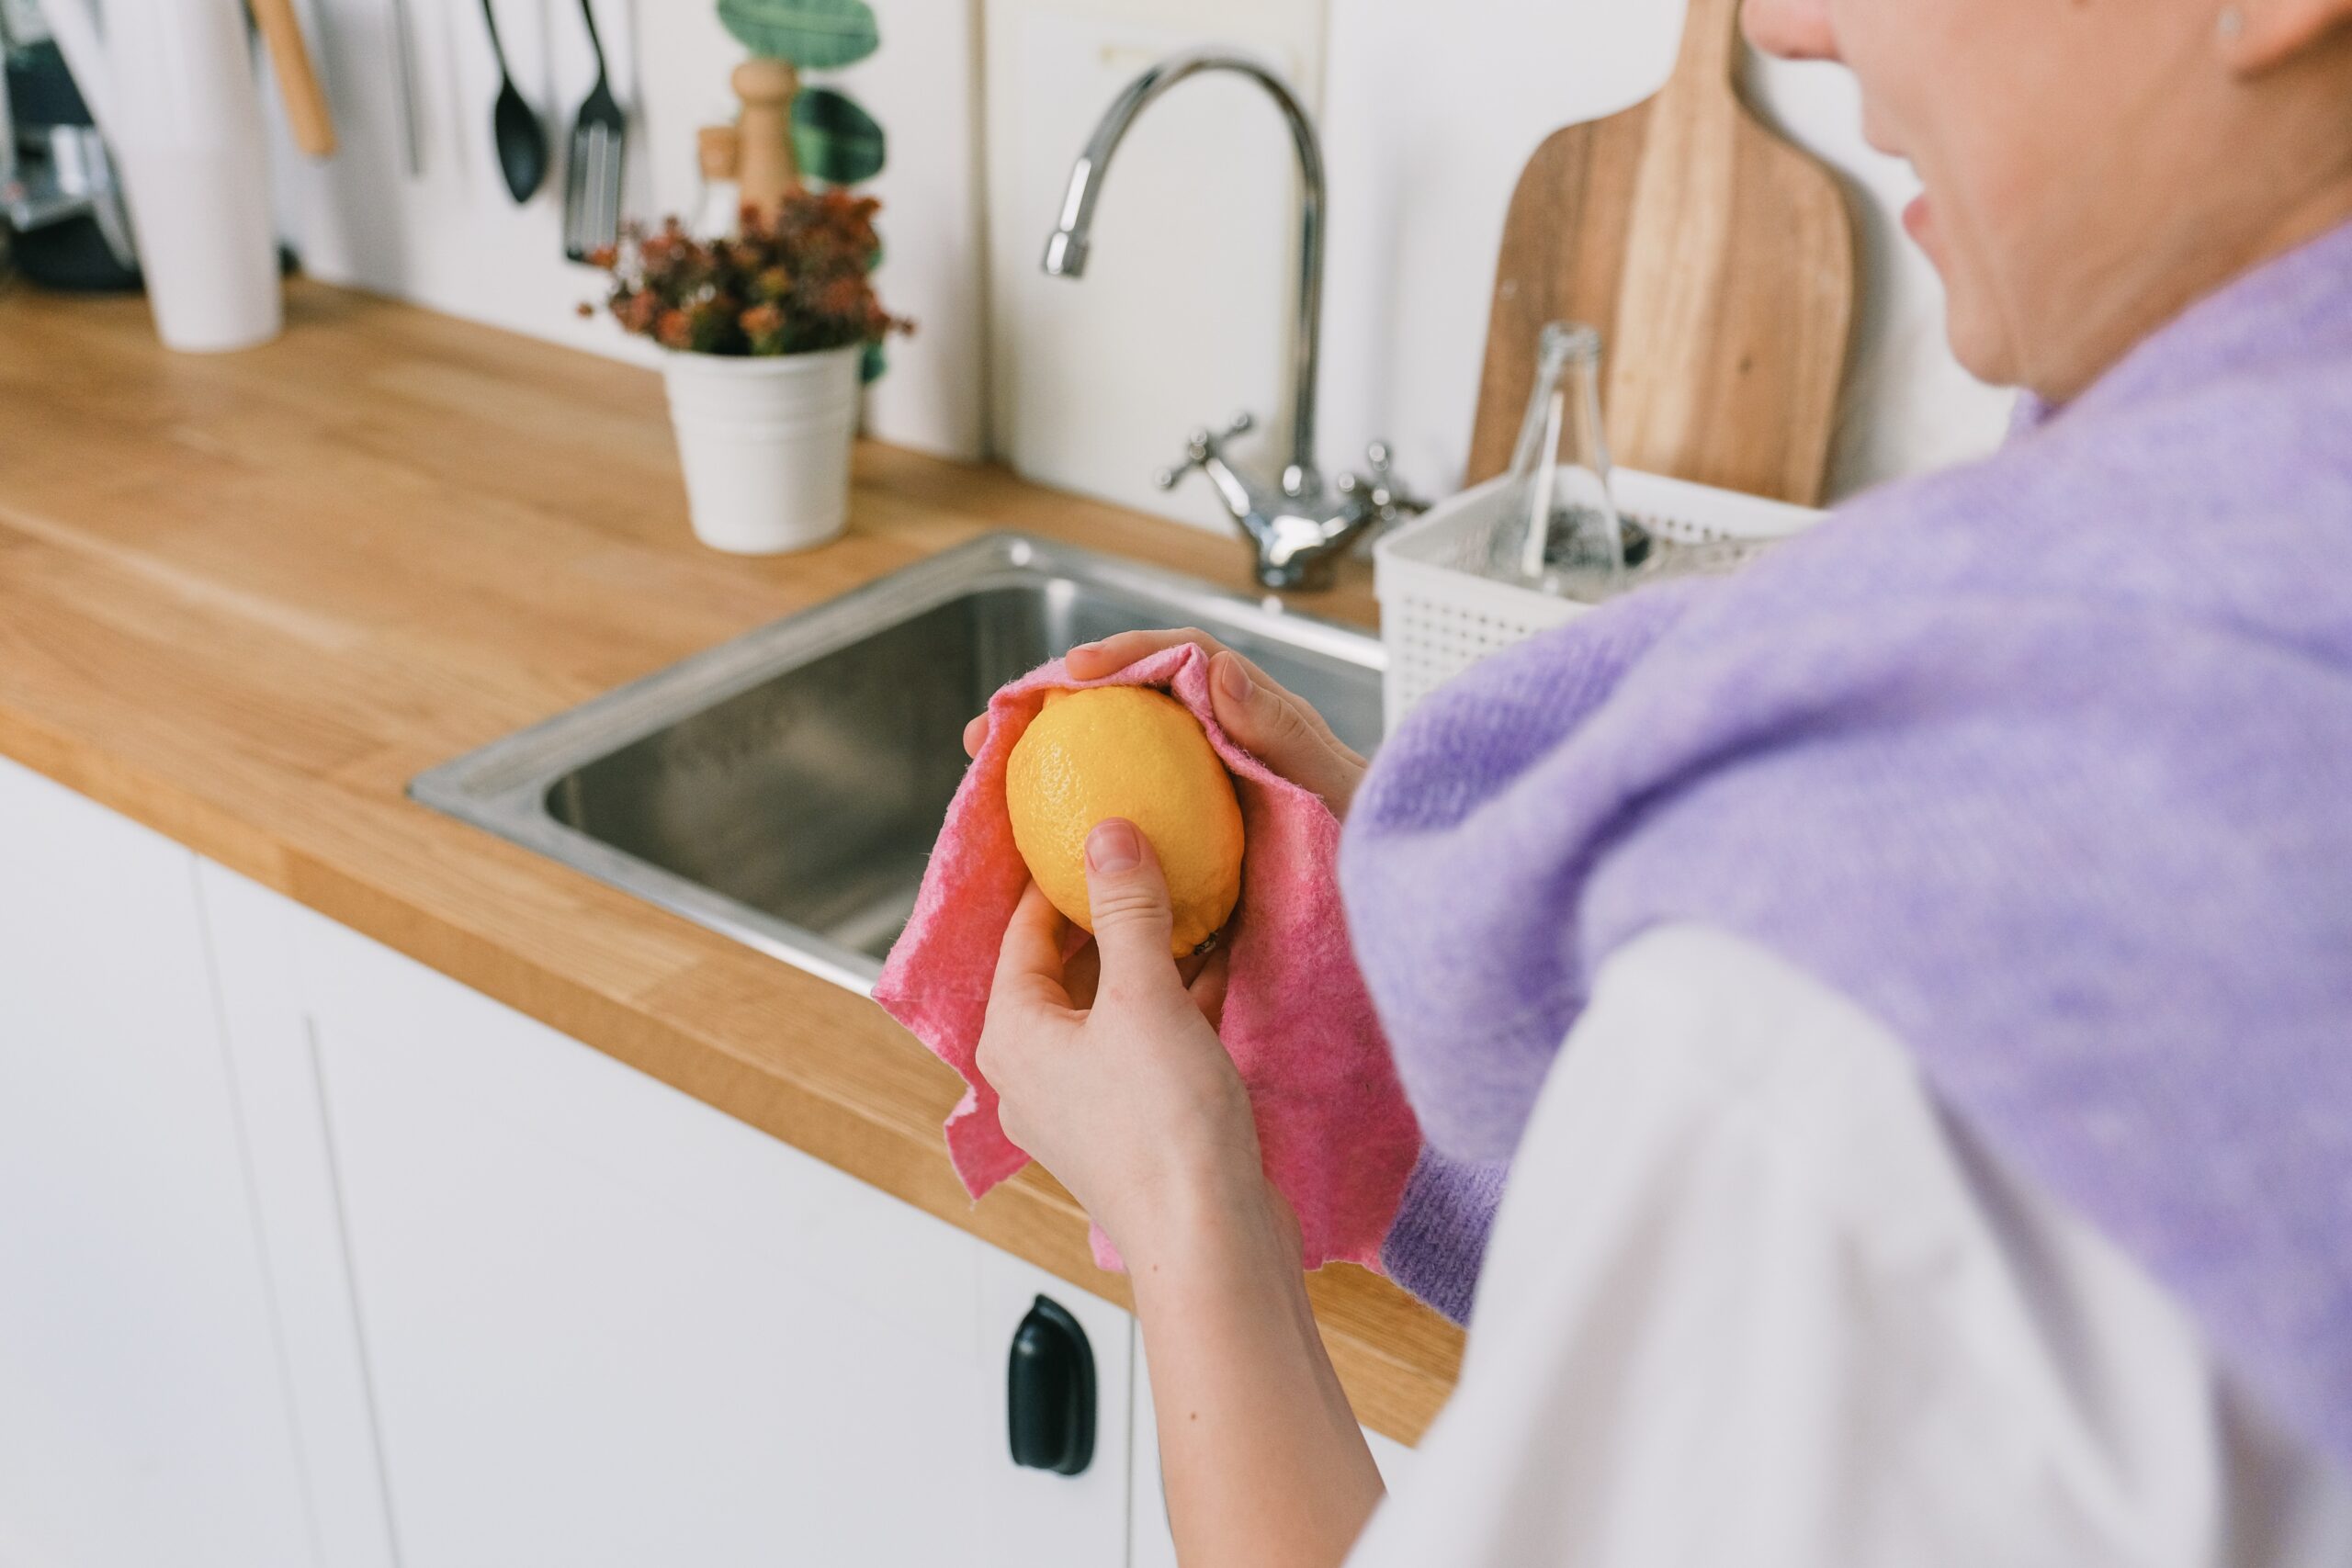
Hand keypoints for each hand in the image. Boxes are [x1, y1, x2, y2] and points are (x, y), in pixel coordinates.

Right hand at [964, 629, 1368, 820]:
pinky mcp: (1186, 840)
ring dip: (1046, 756)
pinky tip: (1026, 844)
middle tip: (994, 724)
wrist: (1394, 908)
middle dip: (1053, 703)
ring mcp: (1200, 792)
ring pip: (1110, 756)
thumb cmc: (1380, 848)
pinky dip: (1067, 817)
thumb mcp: (1345, 792)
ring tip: (988, 769)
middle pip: (1126, 703)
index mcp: (1259, 716)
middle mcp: (1222, 744)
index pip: (1183, 661)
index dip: (1124, 654)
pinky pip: (1119, 816)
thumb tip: (1221, 671)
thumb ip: (1289, 735)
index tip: (1075, 673)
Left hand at [977, 819, 1279, 1262]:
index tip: (1090, 831)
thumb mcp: (1145, 997)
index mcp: (1013, 1036)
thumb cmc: (1163, 1130)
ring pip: (1111, 1006)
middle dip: (1111, 914)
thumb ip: (1127, 909)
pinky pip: (1147, 1042)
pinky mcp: (1134, 1125)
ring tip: (1193, 901)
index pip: (1022, 933)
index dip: (1056, 877)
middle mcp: (1035, 1072)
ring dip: (1151, 957)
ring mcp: (1084, 1103)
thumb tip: (1107, 834)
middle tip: (1148, 857)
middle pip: (1066, 969)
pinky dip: (1177, 1002)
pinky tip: (1221, 965)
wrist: (1211, 1241)